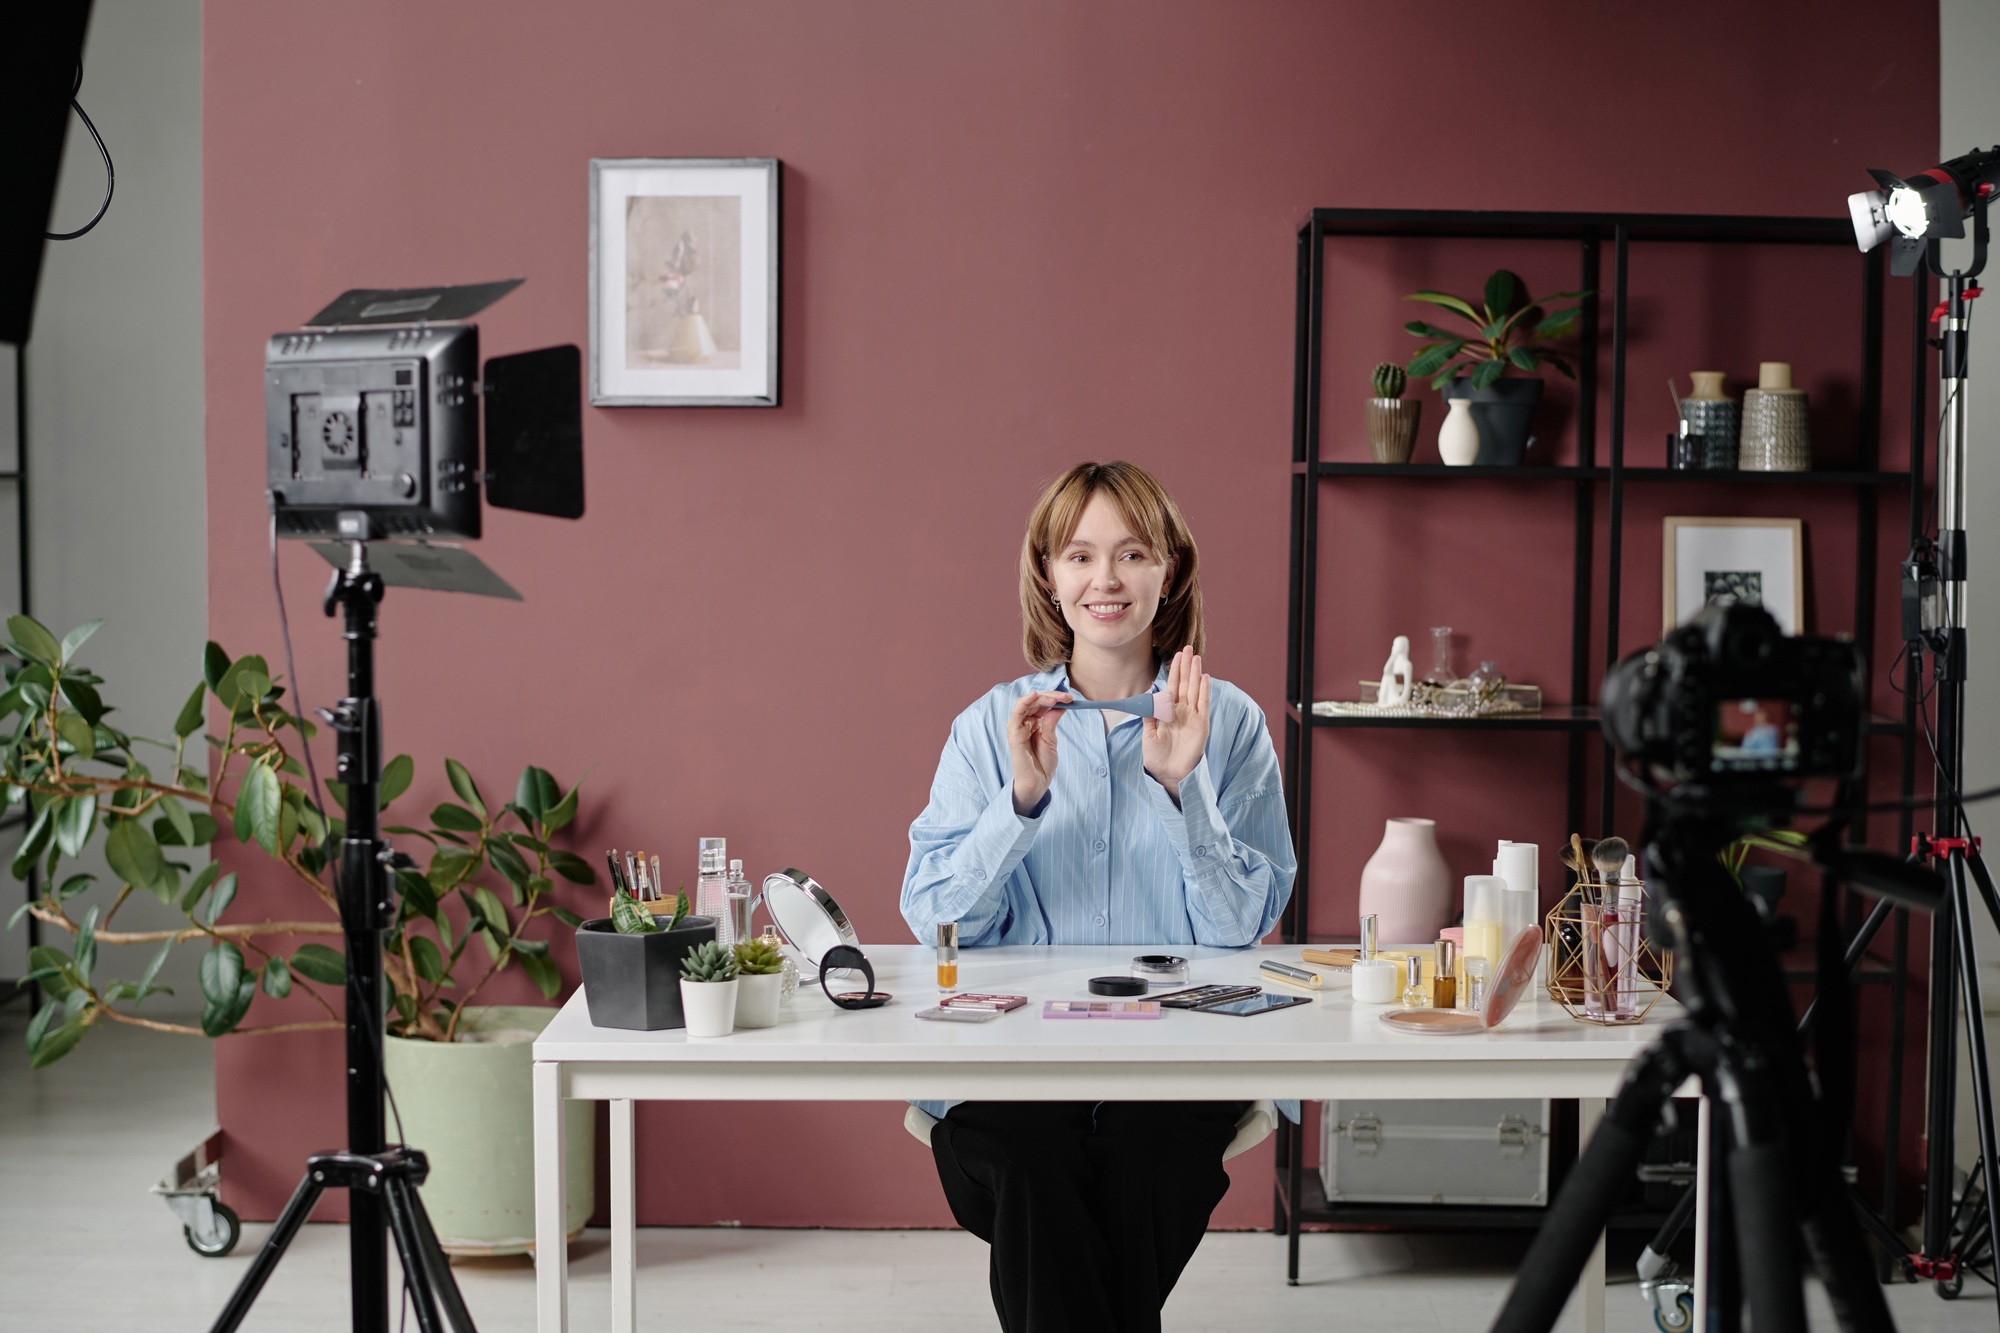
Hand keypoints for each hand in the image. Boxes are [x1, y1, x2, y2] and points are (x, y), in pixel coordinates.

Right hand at [1007, 689, 1070, 814]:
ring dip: (1042, 697)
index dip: (1055, 698)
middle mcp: (1023, 723)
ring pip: (1026, 703)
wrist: (1037, 783)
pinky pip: (1017, 713)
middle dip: (1051, 696)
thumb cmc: (1042, 764)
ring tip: (1056, 698)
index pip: (1041, 704)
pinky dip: (1024, 702)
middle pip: (1034, 701)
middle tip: (1067, 697)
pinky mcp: (1014, 734)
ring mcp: (1017, 727)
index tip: (1070, 698)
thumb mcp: (1051, 738)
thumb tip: (1060, 705)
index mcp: (1032, 723)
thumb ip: (1051, 721)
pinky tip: (1034, 695)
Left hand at [1143, 646, 1210, 801]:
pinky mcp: (1201, 725)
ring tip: (1196, 657)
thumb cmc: (1157, 757)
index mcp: (1168, 712)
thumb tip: (1145, 698)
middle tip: (1188, 647)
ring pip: (1194, 690)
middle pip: (1184, 684)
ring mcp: (1192, 717)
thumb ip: (1148, 715)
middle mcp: (1182, 711)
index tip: (1176, 655)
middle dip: (1186, 666)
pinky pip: (1203, 704)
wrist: (1167, 774)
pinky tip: (1204, 677)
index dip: (1174, 671)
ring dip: (1195, 673)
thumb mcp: (1148, 734)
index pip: (1172, 686)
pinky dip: (1204, 691)